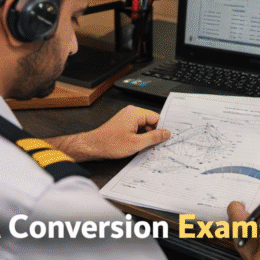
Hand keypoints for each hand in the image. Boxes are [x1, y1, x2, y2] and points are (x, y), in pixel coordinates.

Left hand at [46, 106, 169, 161]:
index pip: (157, 118)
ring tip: (141, 146)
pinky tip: (136, 145)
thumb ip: (153, 137)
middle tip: (154, 146)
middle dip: (152, 134)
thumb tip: (166, 133)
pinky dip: (139, 137)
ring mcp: (127, 118)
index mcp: (135, 113)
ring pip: (144, 127)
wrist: (92, 146)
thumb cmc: (109, 143)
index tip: (166, 138)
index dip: (161, 129)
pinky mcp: (124, 124)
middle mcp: (131, 112)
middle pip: (151, 122)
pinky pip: (137, 129)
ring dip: (145, 137)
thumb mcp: (136, 143)